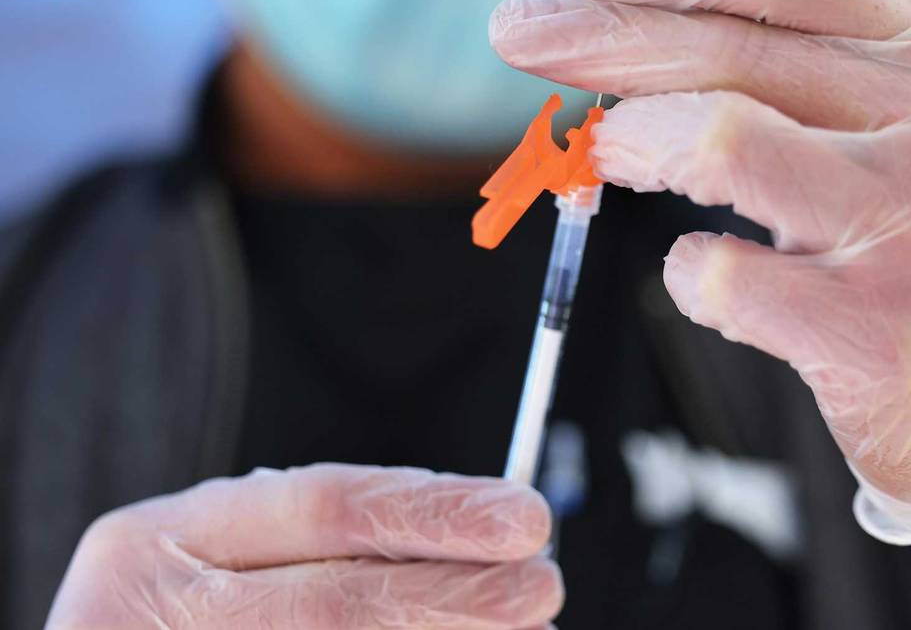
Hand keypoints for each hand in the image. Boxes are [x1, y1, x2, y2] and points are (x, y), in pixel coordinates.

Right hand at [47, 465, 561, 628]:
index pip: (323, 509)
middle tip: (542, 585)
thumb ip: (330, 545)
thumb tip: (483, 532)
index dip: (435, 513)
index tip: (523, 517)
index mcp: (154, 546)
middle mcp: (151, 618)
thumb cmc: (182, 620)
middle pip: (338, 606)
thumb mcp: (216, 558)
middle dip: (456, 595)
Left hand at [491, 0, 910, 548]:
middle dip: (600, 35)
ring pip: (718, 140)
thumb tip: (634, 33)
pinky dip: (686, 275)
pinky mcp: (877, 335)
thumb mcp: (902, 133)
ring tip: (606, 155)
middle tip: (520, 33)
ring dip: (633, 140)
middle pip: (731, 48)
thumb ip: (799, 78)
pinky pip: (721, 279)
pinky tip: (708, 281)